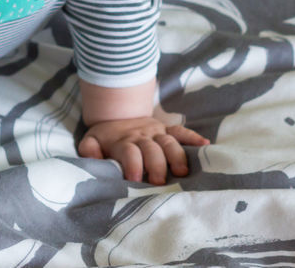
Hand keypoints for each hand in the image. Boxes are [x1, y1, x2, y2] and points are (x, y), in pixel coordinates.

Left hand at [77, 117, 209, 185]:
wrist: (117, 112)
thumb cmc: (105, 137)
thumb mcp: (90, 141)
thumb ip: (89, 150)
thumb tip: (95, 159)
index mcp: (123, 141)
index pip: (129, 152)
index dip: (132, 165)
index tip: (135, 179)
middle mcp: (141, 136)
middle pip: (152, 149)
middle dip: (157, 165)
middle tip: (159, 182)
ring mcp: (156, 132)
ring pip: (169, 142)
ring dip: (176, 156)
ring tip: (182, 172)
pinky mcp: (166, 130)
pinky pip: (181, 131)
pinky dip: (193, 138)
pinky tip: (205, 145)